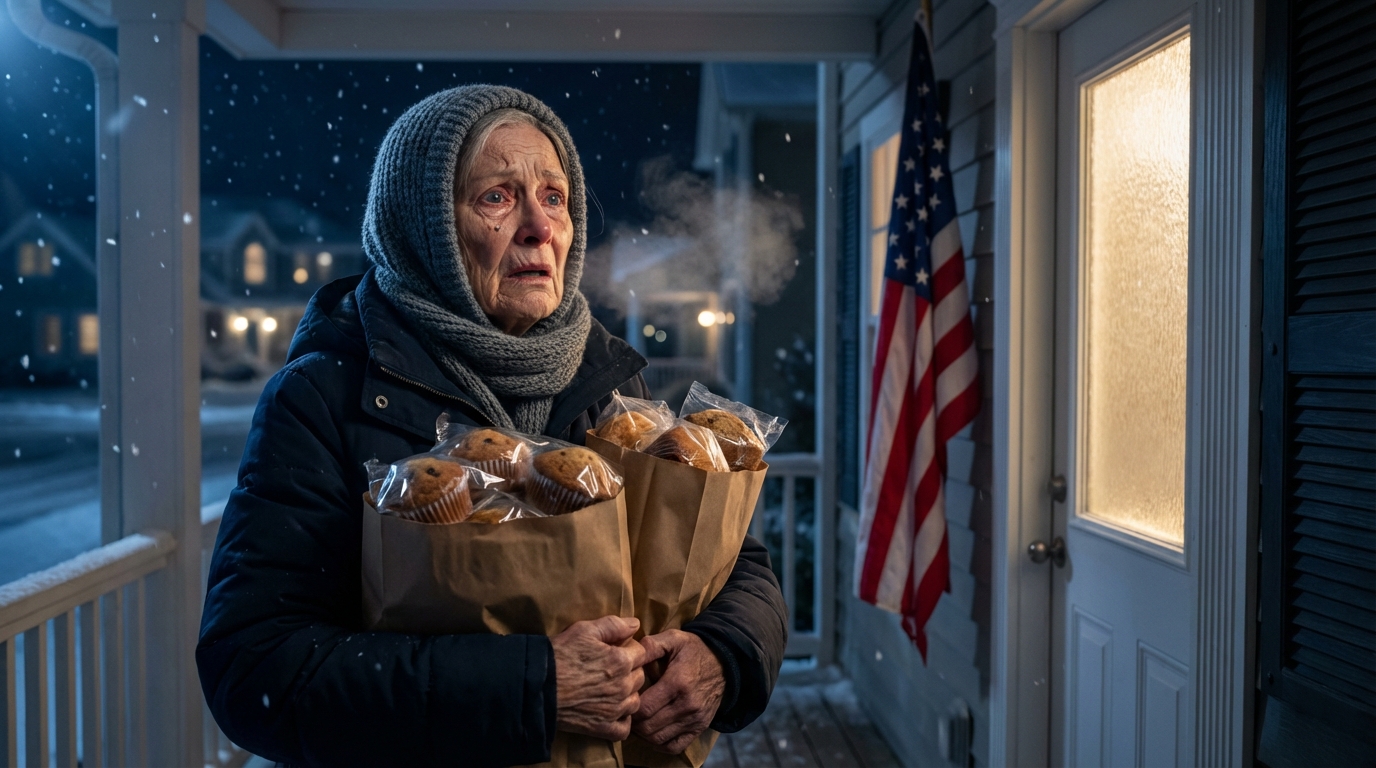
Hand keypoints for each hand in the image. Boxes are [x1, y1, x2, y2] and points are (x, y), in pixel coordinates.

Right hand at [552, 616, 655, 741]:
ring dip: (627, 695)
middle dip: (629, 671)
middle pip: (640, 676)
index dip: (629, 649)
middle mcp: (623, 686)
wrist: (537, 687)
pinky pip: (625, 727)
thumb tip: (636, 624)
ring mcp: (615, 709)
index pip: (642, 652)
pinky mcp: (604, 727)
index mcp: (621, 661)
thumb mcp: (584, 630)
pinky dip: (621, 720)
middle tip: (609, 669)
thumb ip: (614, 625)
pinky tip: (611, 711)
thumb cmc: (559, 655)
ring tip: (609, 689)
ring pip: (635, 701)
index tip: (615, 651)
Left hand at [632, 630, 725, 754]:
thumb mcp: (673, 639)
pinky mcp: (699, 728)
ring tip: (637, 720)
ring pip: (658, 739)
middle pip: (648, 727)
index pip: (645, 708)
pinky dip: (659, 743)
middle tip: (627, 711)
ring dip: (642, 734)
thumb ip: (651, 646)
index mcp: (678, 683)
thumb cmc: (694, 650)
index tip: (624, 699)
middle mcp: (687, 705)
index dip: (629, 707)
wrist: (726, 662)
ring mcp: (695, 720)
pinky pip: (674, 746)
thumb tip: (630, 655)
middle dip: (633, 721)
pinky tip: (652, 731)